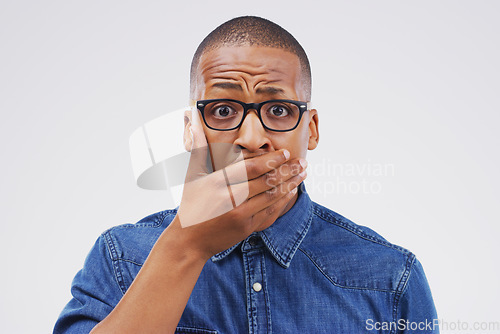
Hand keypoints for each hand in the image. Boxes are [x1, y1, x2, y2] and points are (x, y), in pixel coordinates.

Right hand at [171, 108, 307, 259]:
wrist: (190, 240)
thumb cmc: (192, 203)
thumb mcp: (192, 175)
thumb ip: (199, 148)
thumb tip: (193, 119)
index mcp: (217, 183)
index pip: (250, 168)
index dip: (271, 160)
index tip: (286, 152)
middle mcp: (230, 199)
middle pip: (266, 181)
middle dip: (288, 170)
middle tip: (302, 161)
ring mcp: (239, 215)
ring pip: (272, 196)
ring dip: (290, 184)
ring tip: (303, 174)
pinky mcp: (247, 228)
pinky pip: (270, 211)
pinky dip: (284, 200)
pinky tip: (292, 190)